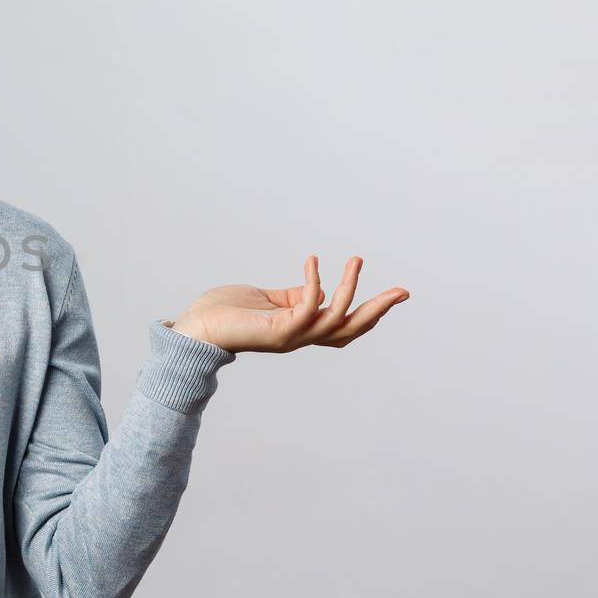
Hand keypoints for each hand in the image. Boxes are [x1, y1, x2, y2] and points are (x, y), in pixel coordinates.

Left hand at [170, 255, 408, 353]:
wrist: (193, 329)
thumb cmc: (223, 313)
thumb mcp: (266, 300)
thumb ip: (290, 296)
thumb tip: (317, 290)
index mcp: (300, 329)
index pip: (342, 325)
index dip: (368, 313)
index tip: (393, 294)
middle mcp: (300, 337)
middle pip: (350, 329)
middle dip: (378, 310)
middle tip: (403, 291)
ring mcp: (291, 336)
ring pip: (335, 318)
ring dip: (350, 288)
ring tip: (356, 260)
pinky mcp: (277, 331)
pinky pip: (306, 306)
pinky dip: (313, 283)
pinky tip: (312, 261)